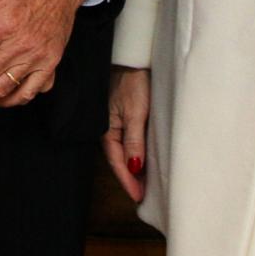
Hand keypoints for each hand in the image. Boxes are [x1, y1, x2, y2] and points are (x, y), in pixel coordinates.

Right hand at [103, 66, 150, 201]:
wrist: (133, 58)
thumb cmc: (133, 82)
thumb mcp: (135, 113)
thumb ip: (134, 141)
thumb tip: (134, 168)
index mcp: (108, 131)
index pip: (117, 163)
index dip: (128, 181)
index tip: (139, 197)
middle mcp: (111, 129)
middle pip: (120, 160)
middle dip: (131, 178)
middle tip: (144, 196)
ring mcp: (118, 123)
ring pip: (126, 152)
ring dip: (135, 167)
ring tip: (146, 183)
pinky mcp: (126, 117)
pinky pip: (130, 141)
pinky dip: (137, 153)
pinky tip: (145, 160)